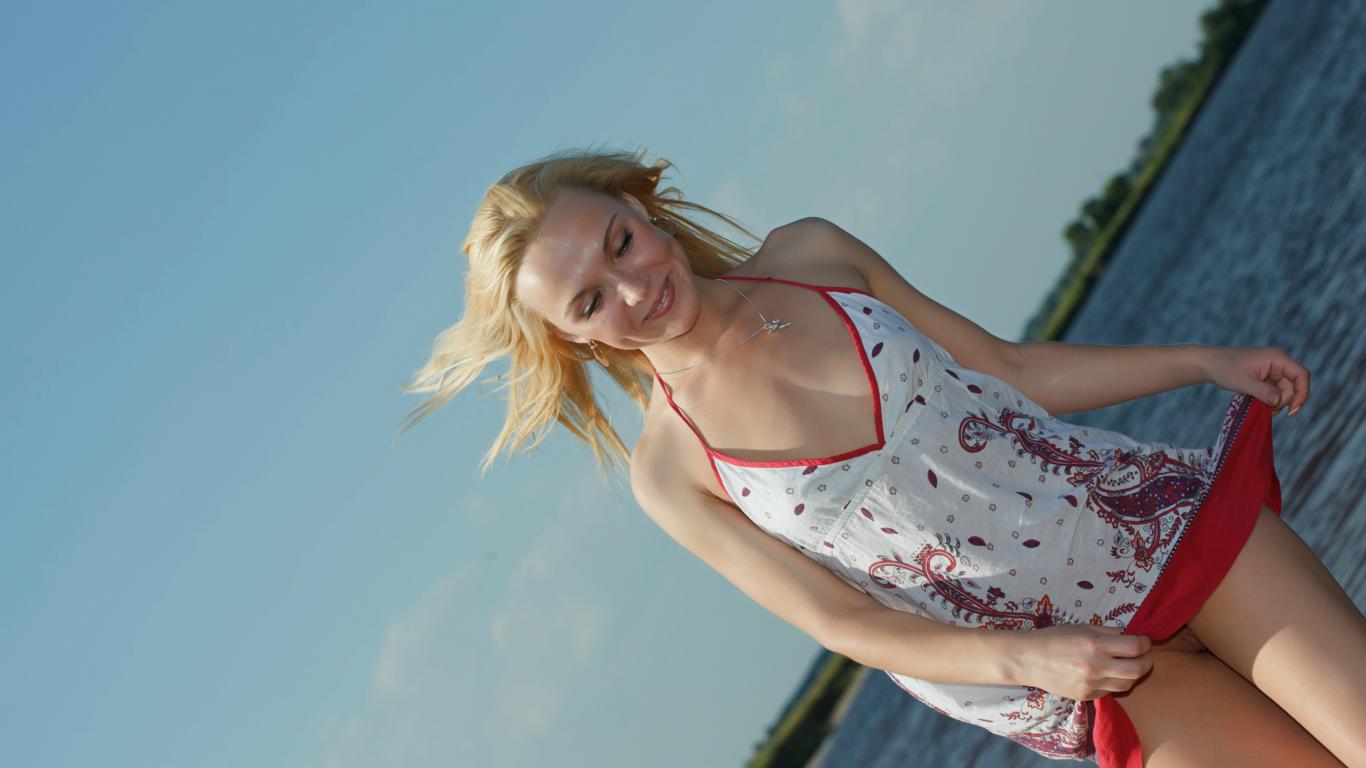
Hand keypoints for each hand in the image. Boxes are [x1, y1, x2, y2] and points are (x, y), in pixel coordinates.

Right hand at [1013, 624, 1152, 700]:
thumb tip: (1128, 635)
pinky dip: (1114, 682)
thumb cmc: (1053, 638)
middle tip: (1144, 655)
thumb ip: (1107, 631)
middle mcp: (1096, 666)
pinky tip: (1108, 674)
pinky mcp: (1086, 696)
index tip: (1143, 640)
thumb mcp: (1080, 627)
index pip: (1134, 647)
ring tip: (1128, 665)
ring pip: (1127, 684)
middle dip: (1147, 660)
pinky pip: (1110, 691)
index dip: (1145, 643)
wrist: (1028, 659)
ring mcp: (1091, 684)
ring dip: (1133, 674)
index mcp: (1095, 644)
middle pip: (1138, 669)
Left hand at [1201, 345, 1310, 416]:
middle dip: (1282, 401)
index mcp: (1277, 358)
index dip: (1302, 394)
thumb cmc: (1225, 369)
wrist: (1211, 364)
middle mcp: (1279, 362)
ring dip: (1275, 402)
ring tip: (1257, 406)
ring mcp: (1274, 369)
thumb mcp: (1243, 382)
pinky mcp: (1268, 376)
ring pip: (1285, 391)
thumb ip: (1263, 392)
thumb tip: (1279, 401)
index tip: (1292, 411)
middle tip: (1265, 409)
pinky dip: (1270, 400)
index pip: (1301, 375)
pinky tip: (1257, 403)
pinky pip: (1277, 391)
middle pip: (1293, 386)